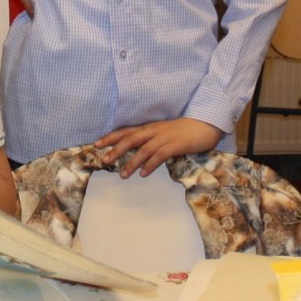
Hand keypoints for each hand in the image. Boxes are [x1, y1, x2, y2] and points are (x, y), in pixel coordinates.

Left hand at [94, 118, 222, 178]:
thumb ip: (150, 141)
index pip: (125, 131)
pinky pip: (160, 155)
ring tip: (122, 175)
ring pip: (143, 149)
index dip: (110, 137)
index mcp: (149, 128)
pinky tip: (143, 174)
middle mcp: (153, 131)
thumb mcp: (162, 134)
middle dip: (115, 149)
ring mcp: (164, 137)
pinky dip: (150, 164)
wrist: (204, 125)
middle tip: (104, 160)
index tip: (96, 144)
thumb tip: (137, 155)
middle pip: (130, 139)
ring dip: (132, 163)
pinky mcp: (175, 145)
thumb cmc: (183, 132)